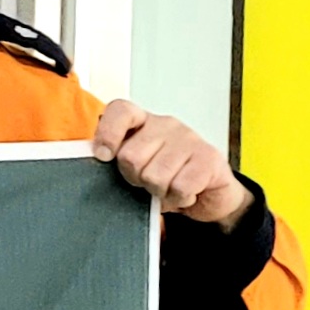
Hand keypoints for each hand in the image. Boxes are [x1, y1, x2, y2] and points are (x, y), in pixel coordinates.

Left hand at [92, 100, 251, 224]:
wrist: (210, 193)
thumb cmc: (167, 177)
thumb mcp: (136, 166)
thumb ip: (116, 160)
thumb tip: (99, 160)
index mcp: (143, 122)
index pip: (120, 112)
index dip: (107, 134)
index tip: (104, 155)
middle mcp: (166, 125)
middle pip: (130, 157)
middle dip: (136, 178)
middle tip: (149, 180)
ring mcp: (189, 139)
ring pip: (155, 176)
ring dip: (160, 191)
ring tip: (169, 187)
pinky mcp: (210, 157)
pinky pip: (180, 187)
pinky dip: (180, 198)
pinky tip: (186, 192)